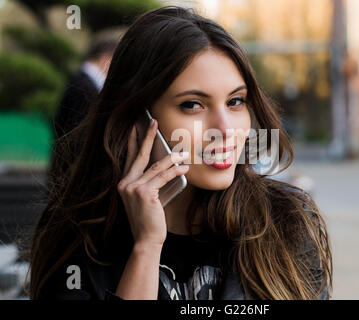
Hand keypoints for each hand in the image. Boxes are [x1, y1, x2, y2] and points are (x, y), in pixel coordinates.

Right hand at [117, 119, 189, 245]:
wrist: (146, 238)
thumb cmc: (148, 218)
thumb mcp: (147, 197)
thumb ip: (150, 181)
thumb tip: (164, 164)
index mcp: (124, 182)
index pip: (129, 157)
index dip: (133, 141)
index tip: (136, 126)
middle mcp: (125, 183)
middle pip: (139, 154)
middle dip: (148, 136)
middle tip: (153, 121)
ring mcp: (133, 188)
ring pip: (156, 166)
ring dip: (171, 157)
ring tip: (182, 152)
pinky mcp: (144, 193)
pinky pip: (163, 176)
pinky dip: (175, 171)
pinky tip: (184, 168)